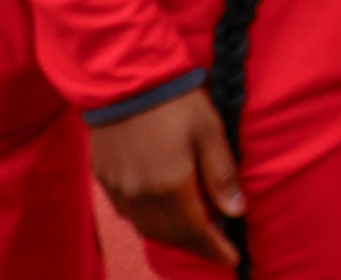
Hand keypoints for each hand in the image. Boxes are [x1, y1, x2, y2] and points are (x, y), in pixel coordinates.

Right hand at [89, 87, 243, 268]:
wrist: (124, 79)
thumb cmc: (176, 102)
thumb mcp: (210, 133)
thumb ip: (221, 175)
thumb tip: (235, 212)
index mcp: (171, 187)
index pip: (196, 231)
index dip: (215, 248)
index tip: (232, 260)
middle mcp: (141, 196)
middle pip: (170, 235)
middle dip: (196, 246)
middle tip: (217, 248)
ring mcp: (119, 190)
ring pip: (147, 229)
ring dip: (172, 237)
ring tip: (194, 235)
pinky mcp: (105, 179)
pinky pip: (129, 214)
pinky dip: (149, 222)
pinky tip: (162, 215)